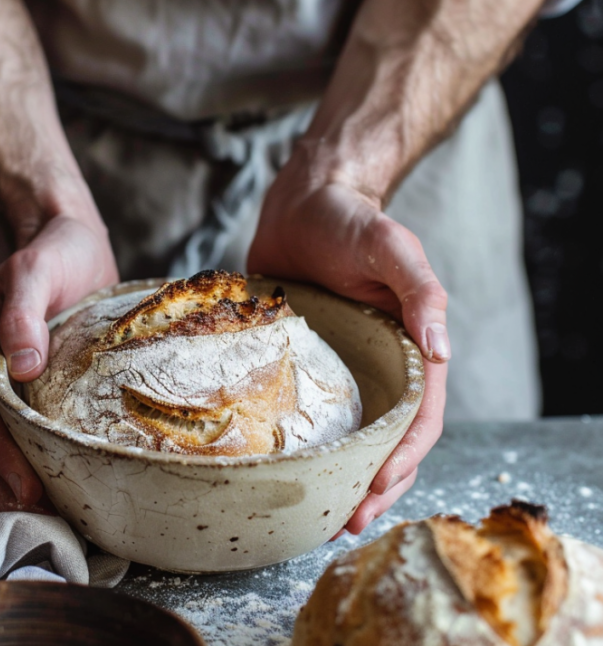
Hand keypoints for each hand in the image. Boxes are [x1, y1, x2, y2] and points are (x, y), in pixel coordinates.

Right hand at [0, 214, 118, 511]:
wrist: (66, 245)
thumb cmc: (54, 255)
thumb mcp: (37, 271)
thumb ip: (24, 314)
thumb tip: (21, 366)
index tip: (28, 484)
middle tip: (37, 514)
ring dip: (3, 481)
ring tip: (38, 514)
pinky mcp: (11, 388)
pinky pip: (2, 433)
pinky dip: (14, 463)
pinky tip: (40, 485)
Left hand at [248, 157, 448, 534]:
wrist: (303, 205)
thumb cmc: (351, 222)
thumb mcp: (390, 247)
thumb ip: (421, 293)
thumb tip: (443, 349)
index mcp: (410, 348)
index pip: (418, 419)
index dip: (402, 460)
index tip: (375, 490)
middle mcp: (380, 367)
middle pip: (388, 441)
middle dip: (374, 485)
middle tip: (345, 523)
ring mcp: (342, 369)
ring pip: (351, 436)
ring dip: (342, 476)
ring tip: (319, 514)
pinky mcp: (306, 364)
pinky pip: (310, 412)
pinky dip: (307, 445)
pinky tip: (286, 467)